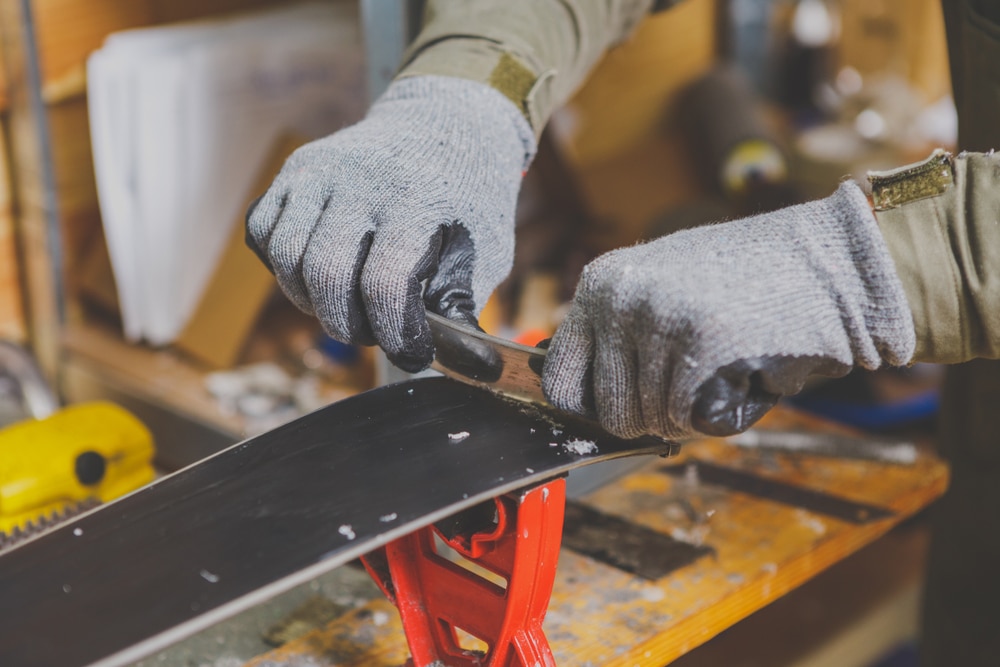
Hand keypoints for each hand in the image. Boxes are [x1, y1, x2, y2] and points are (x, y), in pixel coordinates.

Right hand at [246, 76, 534, 371]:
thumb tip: (464, 366)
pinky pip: (264, 231)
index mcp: (417, 200)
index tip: (410, 352)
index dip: (393, 334)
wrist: (446, 120)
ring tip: (346, 306)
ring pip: (286, 256)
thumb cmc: (469, 197)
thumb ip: (463, 305)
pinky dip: (283, 265)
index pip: (385, 283)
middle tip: (373, 332)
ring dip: (311, 301)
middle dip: (347, 324)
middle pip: (325, 273)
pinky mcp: (296, 170)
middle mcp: (362, 180)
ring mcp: (322, 171)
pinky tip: (318, 272)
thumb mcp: (486, 249)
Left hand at [542, 182, 914, 439]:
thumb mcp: (665, 288)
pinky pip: (693, 419)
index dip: (594, 410)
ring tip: (728, 365)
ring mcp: (657, 320)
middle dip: (655, 417)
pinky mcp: (701, 345)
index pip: (561, 380)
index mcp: (601, 283)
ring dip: (693, 414)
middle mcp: (619, 299)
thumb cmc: (752, 282)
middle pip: (612, 413)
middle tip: (696, 387)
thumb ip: (622, 336)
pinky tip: (745, 373)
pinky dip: (722, 414)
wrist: (833, 260)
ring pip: (655, 421)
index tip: (622, 414)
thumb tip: (587, 405)